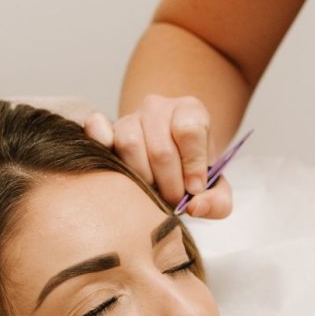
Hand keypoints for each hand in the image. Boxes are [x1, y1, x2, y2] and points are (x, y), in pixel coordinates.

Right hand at [84, 95, 231, 218]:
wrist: (169, 161)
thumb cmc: (193, 174)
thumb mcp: (215, 189)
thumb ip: (217, 202)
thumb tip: (195, 208)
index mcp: (191, 111)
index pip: (189, 130)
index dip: (192, 166)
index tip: (194, 188)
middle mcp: (158, 107)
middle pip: (160, 148)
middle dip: (168, 183)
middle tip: (172, 199)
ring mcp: (130, 116)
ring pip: (129, 144)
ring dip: (142, 177)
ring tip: (151, 188)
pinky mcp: (106, 126)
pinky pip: (97, 129)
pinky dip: (102, 144)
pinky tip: (115, 165)